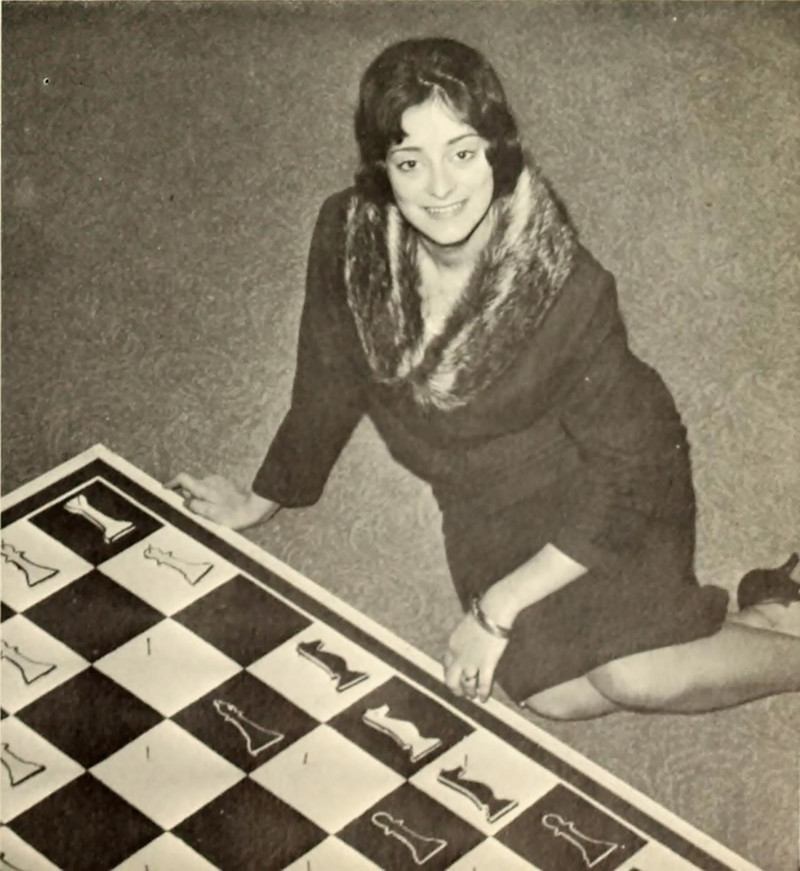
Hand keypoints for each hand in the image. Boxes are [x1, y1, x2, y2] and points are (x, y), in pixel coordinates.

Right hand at [165, 473, 279, 529]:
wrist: (257, 507)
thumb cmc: (235, 514)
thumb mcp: (212, 515)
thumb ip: (196, 507)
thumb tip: (185, 501)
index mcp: (204, 488)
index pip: (182, 479)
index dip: (171, 483)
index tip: (164, 489)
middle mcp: (210, 481)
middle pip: (192, 485)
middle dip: (188, 496)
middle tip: (193, 511)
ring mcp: (220, 482)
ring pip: (202, 489)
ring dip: (200, 499)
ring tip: (208, 514)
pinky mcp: (227, 485)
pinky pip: (212, 490)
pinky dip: (210, 498)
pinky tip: (217, 509)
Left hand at [442, 611, 507, 702]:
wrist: (492, 612)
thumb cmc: (481, 614)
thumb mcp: (465, 626)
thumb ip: (464, 638)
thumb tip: (468, 643)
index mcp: (452, 645)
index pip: (446, 664)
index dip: (450, 673)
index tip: (454, 677)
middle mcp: (458, 656)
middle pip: (451, 679)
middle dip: (455, 688)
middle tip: (461, 693)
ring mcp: (472, 662)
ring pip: (467, 684)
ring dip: (469, 692)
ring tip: (472, 696)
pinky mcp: (486, 665)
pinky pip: (483, 684)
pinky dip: (483, 693)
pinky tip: (484, 698)